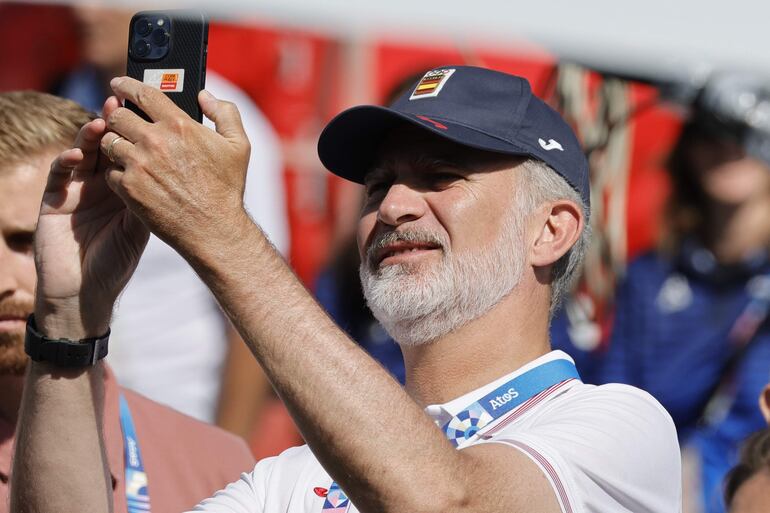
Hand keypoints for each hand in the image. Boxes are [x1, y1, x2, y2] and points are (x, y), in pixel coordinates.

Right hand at [35, 118, 148, 338]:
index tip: (150, 114)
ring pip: (83, 152)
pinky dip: (68, 160)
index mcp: (123, 188)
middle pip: (107, 145)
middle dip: (115, 123)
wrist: (85, 291)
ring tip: (103, 120)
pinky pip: (60, 172)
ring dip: (91, 134)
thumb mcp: (140, 227)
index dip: (138, 133)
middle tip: (124, 103)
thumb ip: (150, 198)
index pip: (131, 152)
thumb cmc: (116, 262)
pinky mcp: (55, 199)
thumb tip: (174, 168)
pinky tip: (78, 154)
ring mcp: (76, 189)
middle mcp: (100, 184)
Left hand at [100, 78, 250, 256]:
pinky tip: (131, 176)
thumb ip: (225, 113)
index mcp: (180, 125)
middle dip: (117, 115)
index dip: (126, 84)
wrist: (213, 228)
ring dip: (115, 143)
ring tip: (125, 150)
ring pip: (109, 141)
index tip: (119, 83)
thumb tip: (204, 96)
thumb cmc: (227, 188)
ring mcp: (139, 165)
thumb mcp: (238, 145)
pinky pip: (110, 171)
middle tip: (120, 121)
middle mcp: (155, 141)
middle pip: (117, 115)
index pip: (142, 93)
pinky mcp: (128, 188)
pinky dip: (118, 172)